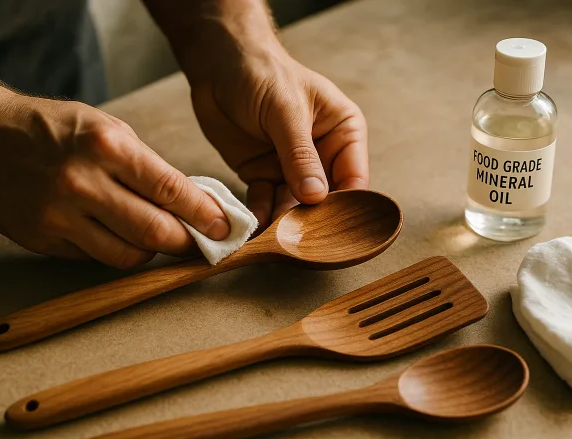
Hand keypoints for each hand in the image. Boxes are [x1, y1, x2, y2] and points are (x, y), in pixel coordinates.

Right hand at [0, 96, 230, 267]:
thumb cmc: (50, 128)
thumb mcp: (105, 127)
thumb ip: (146, 166)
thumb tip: (188, 204)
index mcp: (106, 146)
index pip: (171, 190)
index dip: (204, 215)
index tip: (224, 228)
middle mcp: (82, 183)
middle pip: (154, 232)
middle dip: (186, 243)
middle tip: (199, 244)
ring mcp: (59, 216)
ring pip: (127, 255)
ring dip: (152, 252)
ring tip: (157, 239)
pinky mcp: (42, 240)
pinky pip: (94, 259)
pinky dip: (114, 251)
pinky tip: (115, 235)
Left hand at [189, 44, 368, 228]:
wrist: (218, 65)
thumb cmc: (262, 74)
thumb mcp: (285, 111)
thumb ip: (300, 155)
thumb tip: (317, 196)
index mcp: (343, 133)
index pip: (353, 178)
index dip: (345, 205)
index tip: (332, 230)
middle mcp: (322, 155)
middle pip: (325, 199)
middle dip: (311, 220)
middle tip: (299, 240)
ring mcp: (291, 168)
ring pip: (293, 206)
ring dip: (283, 223)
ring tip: (274, 239)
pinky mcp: (263, 175)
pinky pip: (265, 203)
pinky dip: (259, 216)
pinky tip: (252, 229)